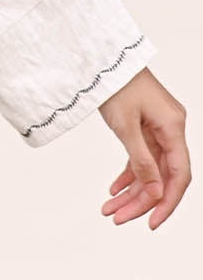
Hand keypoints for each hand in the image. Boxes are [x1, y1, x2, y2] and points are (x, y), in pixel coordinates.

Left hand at [98, 66, 187, 228]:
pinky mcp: (143, 125)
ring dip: (131, 190)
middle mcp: (170, 129)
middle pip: (162, 176)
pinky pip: (140, 157)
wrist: (101, 56)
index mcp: (173, 127)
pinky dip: (128, 173)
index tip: (150, 223)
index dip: (166, 202)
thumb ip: (140, 160)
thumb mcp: (125, 125)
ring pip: (149, 169)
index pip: (178, 175)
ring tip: (109, 208)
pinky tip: (114, 189)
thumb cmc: (114, 83)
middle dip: (141, 200)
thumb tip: (154, 193)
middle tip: (116, 217)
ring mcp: (157, 128)